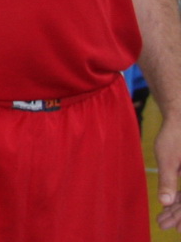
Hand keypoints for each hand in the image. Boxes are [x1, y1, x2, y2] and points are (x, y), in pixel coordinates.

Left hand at [156, 113, 180, 228]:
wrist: (180, 114)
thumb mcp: (168, 158)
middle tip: (163, 223)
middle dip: (180, 214)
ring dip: (180, 207)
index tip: (175, 228)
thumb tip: (165, 202)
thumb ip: (167, 180)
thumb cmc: (174, 134)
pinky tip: (170, 203)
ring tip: (164, 218)